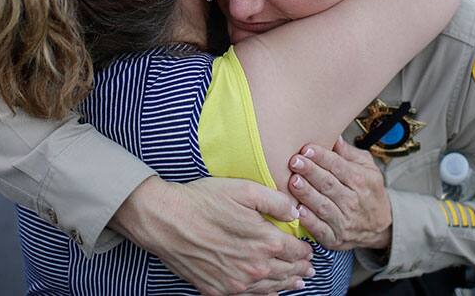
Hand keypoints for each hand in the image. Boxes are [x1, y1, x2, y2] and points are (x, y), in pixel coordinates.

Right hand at [111, 176, 314, 294]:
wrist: (165, 221)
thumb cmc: (203, 201)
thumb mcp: (243, 189)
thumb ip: (275, 200)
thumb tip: (296, 210)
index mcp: (265, 242)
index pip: (296, 250)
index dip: (305, 249)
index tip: (308, 248)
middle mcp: (254, 267)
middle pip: (287, 272)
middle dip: (301, 269)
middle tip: (309, 268)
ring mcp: (236, 283)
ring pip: (271, 288)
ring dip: (287, 284)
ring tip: (298, 282)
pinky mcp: (218, 290)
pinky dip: (265, 295)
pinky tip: (270, 293)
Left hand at [288, 137, 392, 250]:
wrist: (382, 226)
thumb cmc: (369, 191)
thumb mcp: (367, 167)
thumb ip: (349, 153)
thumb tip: (334, 135)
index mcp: (360, 180)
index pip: (338, 166)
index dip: (322, 157)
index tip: (307, 148)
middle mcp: (353, 200)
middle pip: (328, 184)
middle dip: (310, 172)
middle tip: (295, 161)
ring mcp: (344, 221)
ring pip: (322, 205)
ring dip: (307, 194)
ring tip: (293, 181)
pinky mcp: (335, 238)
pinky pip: (321, 229)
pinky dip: (309, 221)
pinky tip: (298, 211)